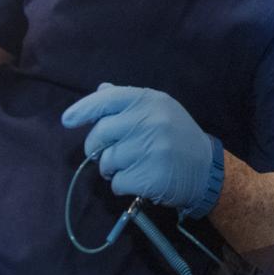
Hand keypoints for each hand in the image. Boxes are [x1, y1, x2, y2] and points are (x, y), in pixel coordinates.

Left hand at [61, 83, 222, 216]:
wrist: (205, 169)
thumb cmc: (176, 136)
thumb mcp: (159, 110)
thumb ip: (129, 102)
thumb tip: (101, 90)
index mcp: (150, 101)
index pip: (107, 100)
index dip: (83, 109)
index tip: (68, 120)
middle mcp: (150, 121)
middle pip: (100, 134)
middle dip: (97, 148)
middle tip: (109, 152)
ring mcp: (151, 149)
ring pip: (106, 161)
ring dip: (112, 168)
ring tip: (133, 165)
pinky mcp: (150, 176)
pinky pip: (117, 183)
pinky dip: (123, 184)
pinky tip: (141, 178)